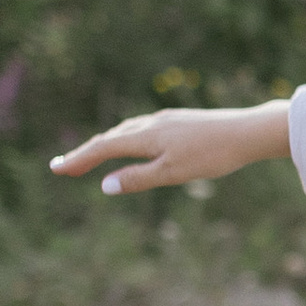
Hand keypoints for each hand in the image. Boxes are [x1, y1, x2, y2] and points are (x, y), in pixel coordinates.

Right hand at [48, 101, 294, 196]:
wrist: (249, 131)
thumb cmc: (213, 155)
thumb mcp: (172, 173)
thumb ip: (138, 179)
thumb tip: (105, 185)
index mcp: (146, 136)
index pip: (102, 148)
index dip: (78, 160)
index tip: (56, 169)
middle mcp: (151, 124)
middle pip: (111, 137)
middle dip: (86, 153)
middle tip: (64, 167)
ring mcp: (166, 120)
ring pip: (127, 131)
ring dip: (106, 144)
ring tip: (93, 156)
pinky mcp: (180, 121)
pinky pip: (143, 129)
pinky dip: (127, 139)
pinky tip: (135, 143)